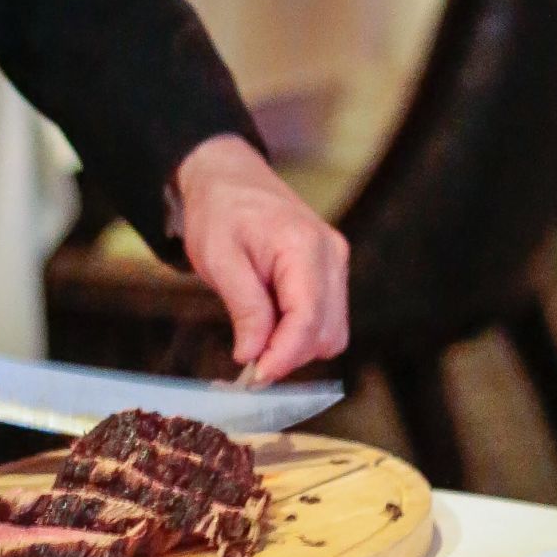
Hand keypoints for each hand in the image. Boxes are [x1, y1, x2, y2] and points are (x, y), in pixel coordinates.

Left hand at [171, 135, 348, 382]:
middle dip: (288, 355)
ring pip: (331, 332)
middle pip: (326, 333)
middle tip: (246, 361)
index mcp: (304, 246)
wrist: (228, 178)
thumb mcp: (219, 259)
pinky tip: (270, 325)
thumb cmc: (220, 211)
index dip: (283, 357)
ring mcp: (336, 263)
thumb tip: (253, 356)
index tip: (253, 378)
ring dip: (296, 347)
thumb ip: (244, 308)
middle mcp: (331, 255)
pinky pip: (327, 319)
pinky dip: (300, 333)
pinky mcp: (331, 272)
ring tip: (256, 337)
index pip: (308, 319)